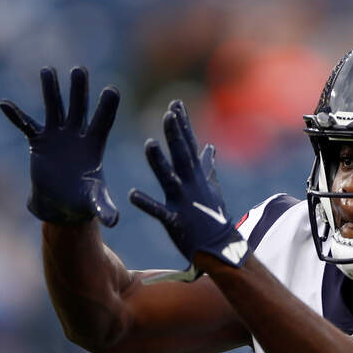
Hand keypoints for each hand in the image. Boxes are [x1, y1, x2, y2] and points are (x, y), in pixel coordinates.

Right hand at [0, 67, 120, 225]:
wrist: (62, 205)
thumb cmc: (83, 202)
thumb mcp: (94, 203)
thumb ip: (103, 208)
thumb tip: (113, 222)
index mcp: (95, 146)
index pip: (103, 122)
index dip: (107, 108)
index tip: (111, 89)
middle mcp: (77, 135)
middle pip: (79, 108)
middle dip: (79, 90)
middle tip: (79, 70)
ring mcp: (57, 136)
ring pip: (55, 108)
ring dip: (51, 90)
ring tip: (48, 70)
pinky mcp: (39, 142)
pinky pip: (26, 126)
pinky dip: (16, 116)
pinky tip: (4, 104)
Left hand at [130, 100, 247, 282]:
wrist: (220, 248)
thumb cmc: (214, 218)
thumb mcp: (211, 188)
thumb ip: (206, 166)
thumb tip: (209, 147)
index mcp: (197, 177)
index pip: (189, 145)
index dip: (182, 125)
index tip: (175, 104)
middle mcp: (191, 186)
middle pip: (181, 155)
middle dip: (175, 134)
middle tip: (168, 113)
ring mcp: (183, 203)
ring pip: (169, 178)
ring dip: (159, 162)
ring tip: (149, 144)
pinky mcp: (176, 221)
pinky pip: (158, 211)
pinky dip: (146, 203)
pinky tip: (132, 194)